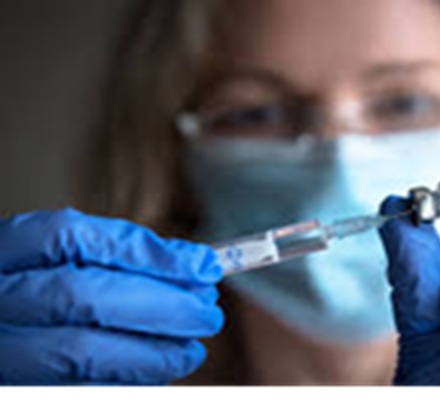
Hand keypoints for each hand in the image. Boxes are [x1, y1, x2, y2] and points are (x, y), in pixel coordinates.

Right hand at [0, 209, 223, 383]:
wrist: (5, 334)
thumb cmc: (41, 298)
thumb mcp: (66, 263)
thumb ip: (121, 258)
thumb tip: (195, 264)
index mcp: (2, 254)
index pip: (69, 237)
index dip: (143, 251)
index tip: (202, 265)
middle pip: (81, 295)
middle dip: (159, 305)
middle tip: (207, 313)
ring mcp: (0, 354)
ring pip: (80, 353)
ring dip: (151, 353)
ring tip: (191, 349)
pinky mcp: (16, 389)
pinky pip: (80, 389)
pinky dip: (129, 382)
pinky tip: (157, 372)